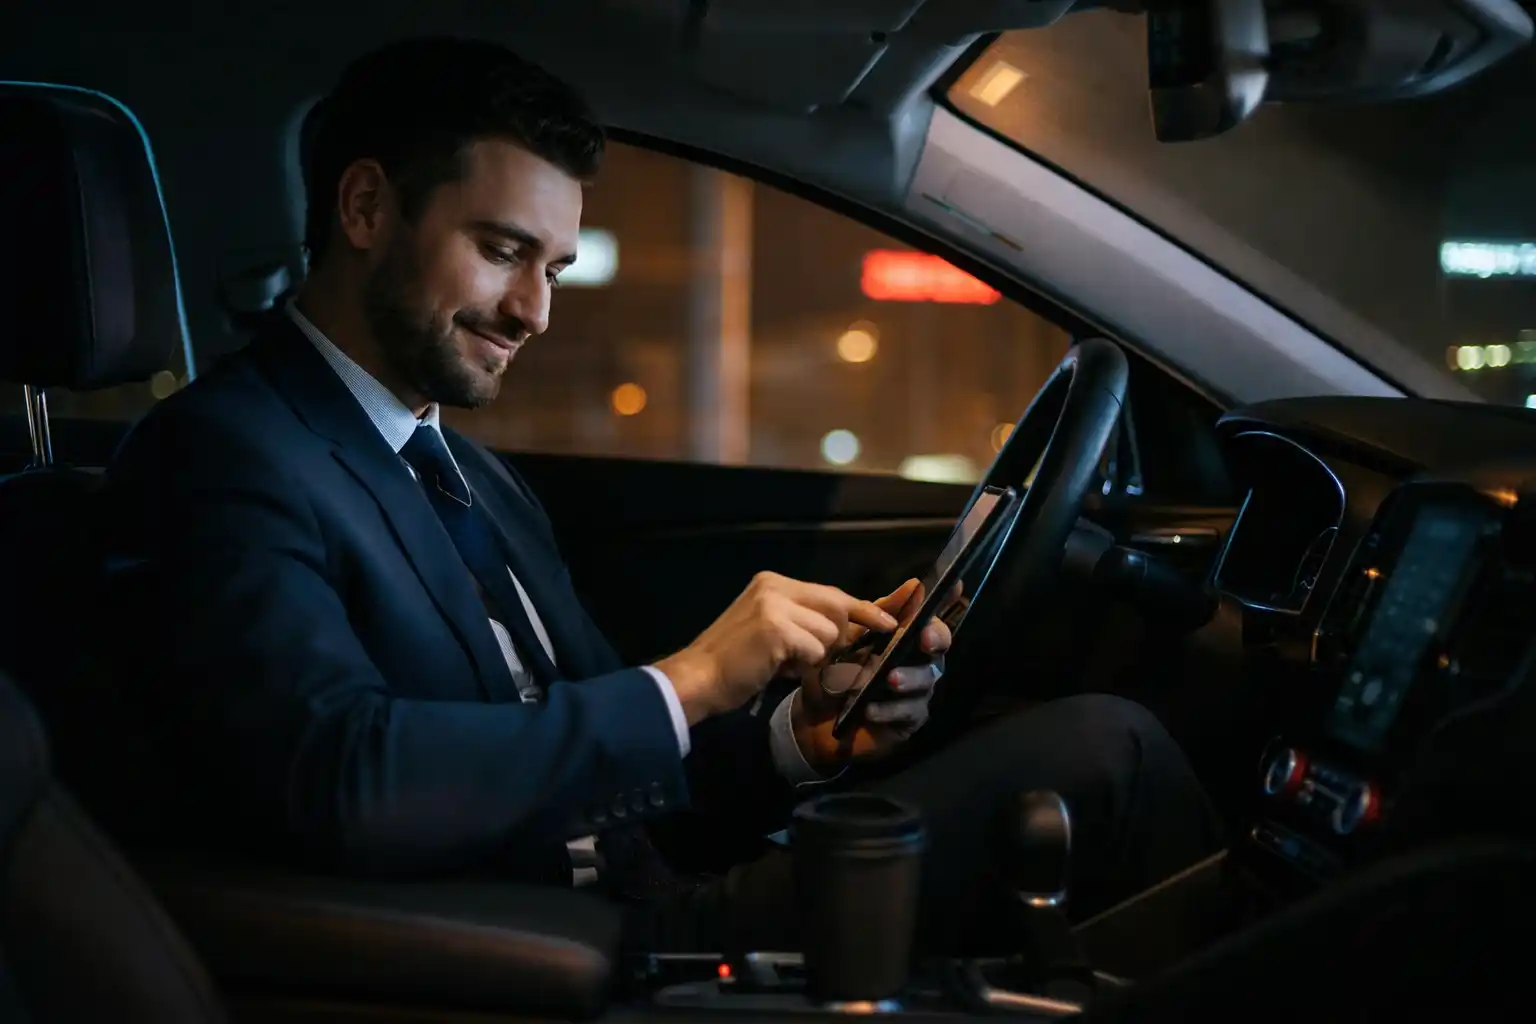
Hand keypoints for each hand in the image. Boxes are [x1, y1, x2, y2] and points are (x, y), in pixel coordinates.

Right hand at [656, 572, 898, 725]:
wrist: (697, 678)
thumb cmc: (736, 664)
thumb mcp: (773, 633)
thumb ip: (806, 625)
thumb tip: (851, 631)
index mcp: (774, 583)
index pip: (831, 593)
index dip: (863, 609)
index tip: (890, 621)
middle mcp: (775, 585)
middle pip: (837, 606)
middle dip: (841, 637)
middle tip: (815, 657)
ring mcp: (774, 604)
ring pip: (828, 633)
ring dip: (814, 657)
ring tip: (782, 663)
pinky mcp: (775, 627)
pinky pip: (814, 650)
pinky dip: (802, 666)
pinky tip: (777, 668)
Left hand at [792, 578, 952, 773]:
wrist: (812, 713)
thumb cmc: (835, 668)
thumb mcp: (850, 635)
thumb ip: (879, 611)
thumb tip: (914, 584)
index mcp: (907, 639)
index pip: (932, 617)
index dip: (947, 602)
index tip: (954, 588)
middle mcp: (918, 664)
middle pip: (938, 649)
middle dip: (934, 641)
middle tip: (923, 639)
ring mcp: (916, 694)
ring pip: (925, 683)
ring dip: (909, 679)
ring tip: (890, 680)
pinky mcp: (906, 722)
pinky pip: (907, 715)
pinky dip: (889, 710)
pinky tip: (870, 709)